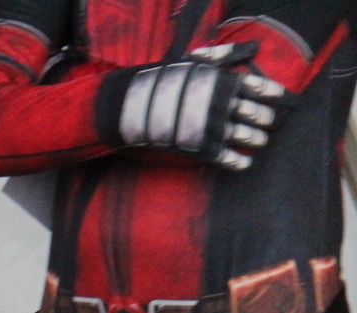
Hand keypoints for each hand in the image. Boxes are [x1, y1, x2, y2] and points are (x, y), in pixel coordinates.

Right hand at [116, 44, 286, 171]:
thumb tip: (255, 46)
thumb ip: (226, 54)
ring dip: (259, 140)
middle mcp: (224, 105)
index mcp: (226, 82)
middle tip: (270, 123)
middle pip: (261, 115)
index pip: (264, 89)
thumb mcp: (196, 60)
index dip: (277, 96)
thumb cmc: (166, 80)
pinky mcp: (203, 149)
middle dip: (270, 120)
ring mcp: (214, 128)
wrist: (133, 107)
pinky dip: (241, 162)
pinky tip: (245, 162)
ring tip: (259, 140)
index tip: (283, 101)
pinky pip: (231, 159)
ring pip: (251, 138)